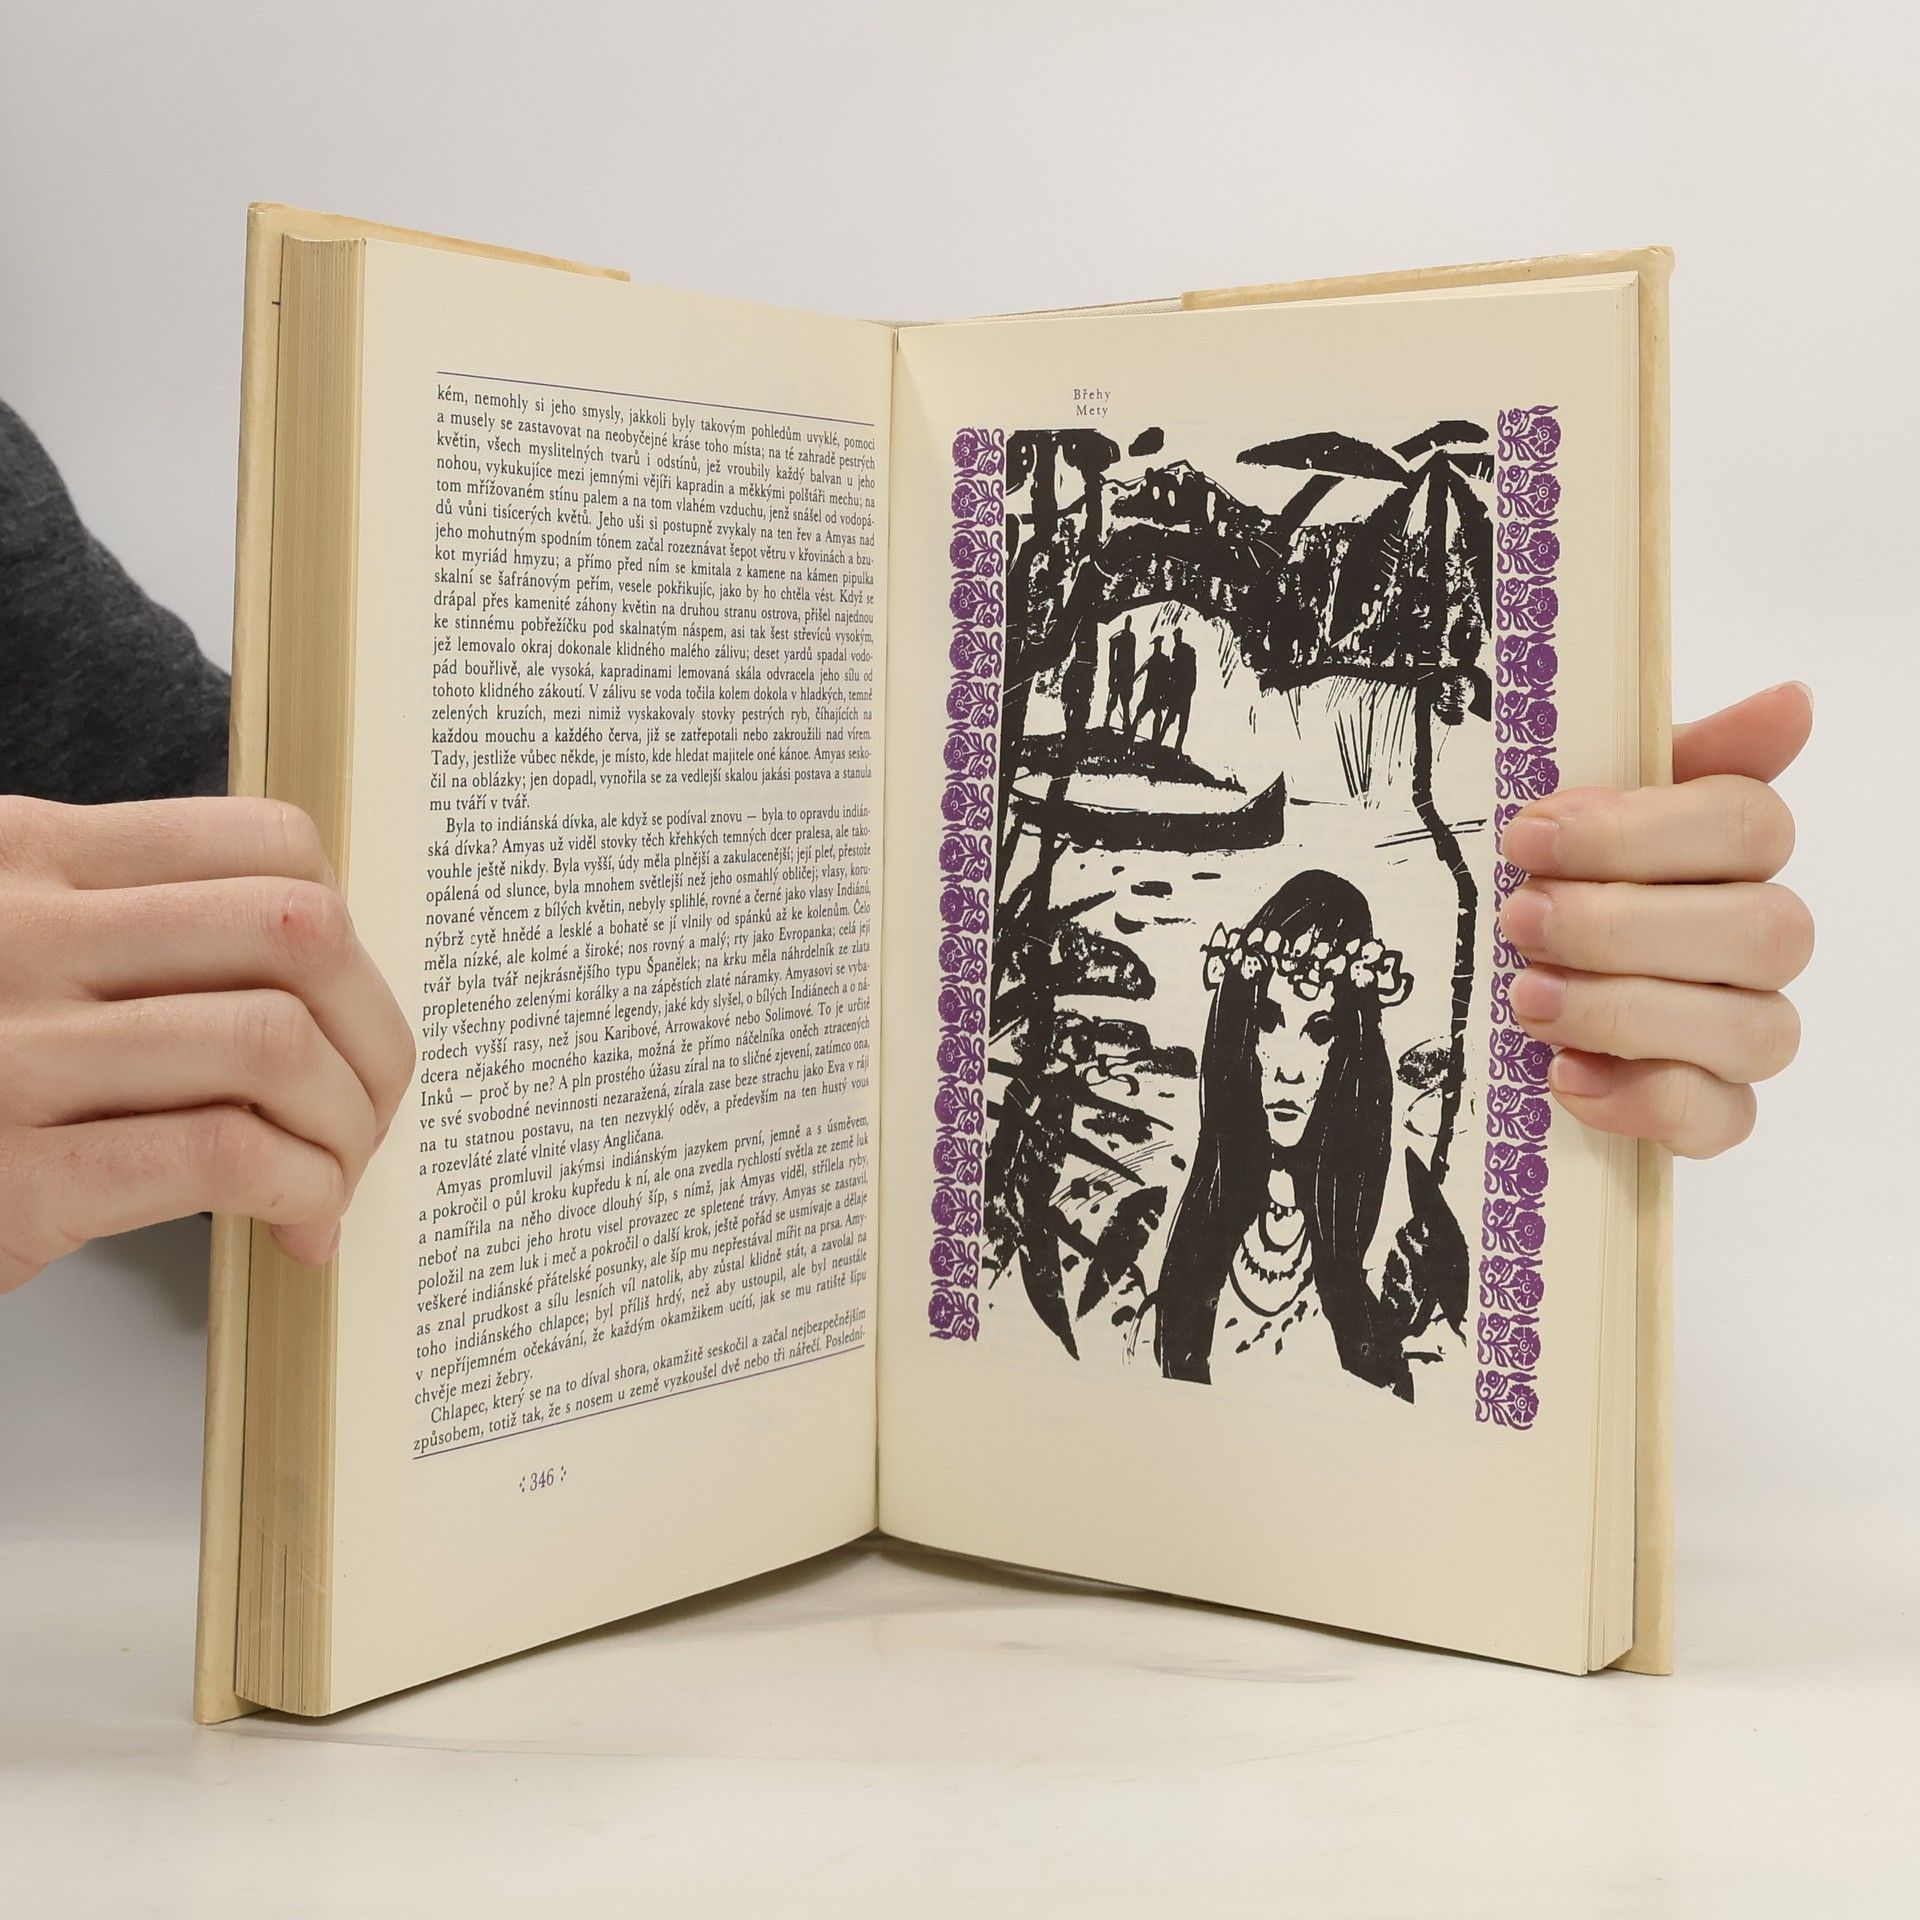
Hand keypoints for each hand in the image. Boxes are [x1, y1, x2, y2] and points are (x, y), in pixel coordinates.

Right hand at [0, 796, 414, 1290]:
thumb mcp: (22, 950)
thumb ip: (142, 928)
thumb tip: (333, 963)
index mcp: (32, 854)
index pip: (269, 841)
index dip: (349, 930)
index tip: (348, 1006)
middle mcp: (20, 932)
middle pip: (299, 933)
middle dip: (375, 1032)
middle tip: (372, 1106)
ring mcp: (10, 1051)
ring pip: (275, 1042)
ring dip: (345, 1124)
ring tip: (333, 1174)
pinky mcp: (14, 1175)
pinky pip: (220, 1154)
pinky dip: (299, 1188)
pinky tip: (296, 1220)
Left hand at [1498, 682, 1812, 1158]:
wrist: (1493, 991)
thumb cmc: (1545, 885)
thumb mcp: (1577, 813)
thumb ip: (1666, 757)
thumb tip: (1792, 700)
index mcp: (1732, 851)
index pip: (1749, 824)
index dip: (1638, 831)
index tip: (1527, 837)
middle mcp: (1760, 938)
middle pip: (1760, 930)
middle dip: (1622, 927)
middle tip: (1518, 922)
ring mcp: (1746, 1029)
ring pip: (1753, 1028)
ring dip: (1627, 1011)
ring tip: (1529, 1001)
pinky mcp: (1715, 1110)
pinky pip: (1720, 1119)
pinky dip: (1640, 1100)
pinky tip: (1564, 1076)